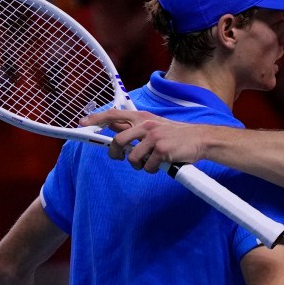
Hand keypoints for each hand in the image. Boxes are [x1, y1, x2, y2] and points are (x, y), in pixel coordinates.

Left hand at [80, 109, 202, 171]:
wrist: (200, 139)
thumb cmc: (176, 135)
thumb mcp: (155, 125)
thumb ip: (136, 127)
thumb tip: (114, 129)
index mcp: (143, 117)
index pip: (115, 114)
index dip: (97, 118)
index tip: (83, 122)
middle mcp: (147, 124)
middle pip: (118, 141)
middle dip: (115, 153)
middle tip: (120, 158)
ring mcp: (154, 137)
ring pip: (132, 157)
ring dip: (139, 165)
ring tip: (149, 162)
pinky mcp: (161, 150)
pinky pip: (147, 166)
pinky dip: (152, 170)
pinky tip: (162, 164)